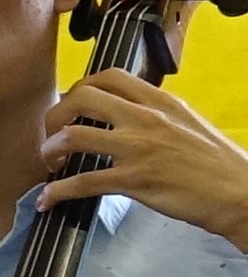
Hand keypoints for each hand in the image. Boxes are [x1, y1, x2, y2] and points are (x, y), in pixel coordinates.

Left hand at [45, 64, 247, 246]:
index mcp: (161, 102)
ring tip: (50, 162)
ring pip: (73, 136)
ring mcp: (138, 149)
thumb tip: (126, 116)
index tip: (72, 106)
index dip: (80, 88)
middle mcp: (146, 119)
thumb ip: (156, 116)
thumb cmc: (218, 164)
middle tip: (52, 134)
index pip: (109, 77)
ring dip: (50, 150)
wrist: (240, 193)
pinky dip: (57, 192)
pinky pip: (82, 182)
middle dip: (56, 115)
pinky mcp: (134, 180)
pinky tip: (48, 199)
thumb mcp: (188, 123)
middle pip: (82, 98)